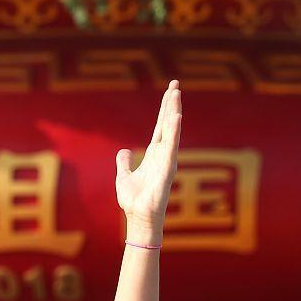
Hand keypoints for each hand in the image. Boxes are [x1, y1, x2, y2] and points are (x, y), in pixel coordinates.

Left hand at [116, 80, 182, 239]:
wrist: (138, 217)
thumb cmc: (134, 201)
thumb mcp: (124, 177)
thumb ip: (124, 163)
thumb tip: (124, 151)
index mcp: (154, 154)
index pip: (160, 126)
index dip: (165, 109)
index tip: (171, 90)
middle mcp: (163, 154)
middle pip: (168, 124)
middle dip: (171, 104)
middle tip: (175, 83)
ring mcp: (167, 161)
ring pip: (171, 131)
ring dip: (173, 112)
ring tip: (176, 94)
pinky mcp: (167, 170)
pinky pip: (171, 147)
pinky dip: (173, 132)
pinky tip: (176, 117)